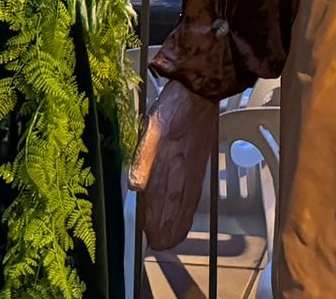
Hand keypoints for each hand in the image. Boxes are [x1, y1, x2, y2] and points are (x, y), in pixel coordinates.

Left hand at [129, 78, 217, 249]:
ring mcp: (193, 174)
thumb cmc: (173, 110)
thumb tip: (136, 189)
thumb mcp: (151, 133)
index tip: (149, 239)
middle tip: (158, 242)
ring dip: (176, 223)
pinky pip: (194, 197)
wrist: (200, 94)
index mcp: (170, 172)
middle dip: (165, 230)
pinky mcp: (199, 167)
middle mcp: (184, 178)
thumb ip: (144, 162)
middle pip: (175, 215)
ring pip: (185, 208)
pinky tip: (185, 213)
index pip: (162, 211)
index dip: (154, 227)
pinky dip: (188, 210)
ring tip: (169, 237)